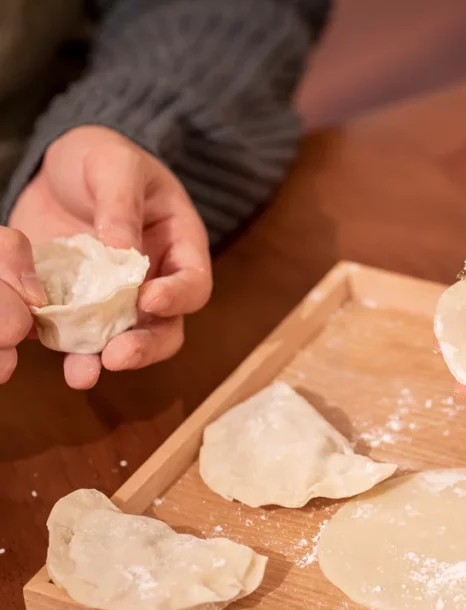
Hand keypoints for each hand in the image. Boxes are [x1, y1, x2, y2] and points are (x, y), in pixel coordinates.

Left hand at [9, 125, 211, 389]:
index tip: (149, 298)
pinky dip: (64, 349)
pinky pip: (74, 334)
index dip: (178, 296)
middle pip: (165, 327)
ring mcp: (116, 299)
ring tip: (82, 372)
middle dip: (145, 345)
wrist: (60, 171)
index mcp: (179, 246)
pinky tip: (49, 355)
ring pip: (123, 340)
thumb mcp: (114, 163)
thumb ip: (120, 199)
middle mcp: (154, 281)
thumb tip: (121, 245)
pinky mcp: (76, 305)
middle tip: (118, 355)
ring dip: (103, 359)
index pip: (193, 282)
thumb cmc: (104, 160)